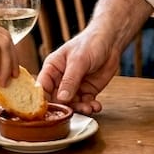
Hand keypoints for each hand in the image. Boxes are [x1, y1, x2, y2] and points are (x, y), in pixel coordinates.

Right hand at [37, 0, 153, 114]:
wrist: (111, 41)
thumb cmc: (90, 43)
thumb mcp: (78, 60)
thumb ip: (70, 80)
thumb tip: (61, 99)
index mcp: (52, 68)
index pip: (42, 87)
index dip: (43, 101)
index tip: (49, 112)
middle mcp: (60, 79)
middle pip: (56, 100)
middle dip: (65, 108)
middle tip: (73, 112)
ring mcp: (74, 86)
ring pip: (72, 104)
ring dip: (80, 108)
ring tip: (89, 108)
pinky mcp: (87, 90)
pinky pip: (85, 103)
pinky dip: (90, 106)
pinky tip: (96, 106)